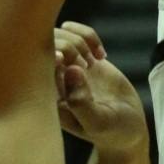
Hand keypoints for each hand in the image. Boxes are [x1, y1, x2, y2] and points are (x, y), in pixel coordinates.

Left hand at [54, 22, 147, 156]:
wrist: (127, 127)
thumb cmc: (110, 131)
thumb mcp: (98, 123)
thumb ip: (81, 102)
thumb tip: (71, 70)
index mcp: (48, 98)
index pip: (36, 67)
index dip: (51, 57)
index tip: (69, 61)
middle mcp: (53, 80)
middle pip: (45, 44)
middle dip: (68, 45)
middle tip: (88, 63)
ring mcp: (67, 66)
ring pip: (59, 34)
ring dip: (79, 40)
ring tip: (95, 60)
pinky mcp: (82, 57)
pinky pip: (76, 32)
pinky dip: (89, 35)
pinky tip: (101, 54)